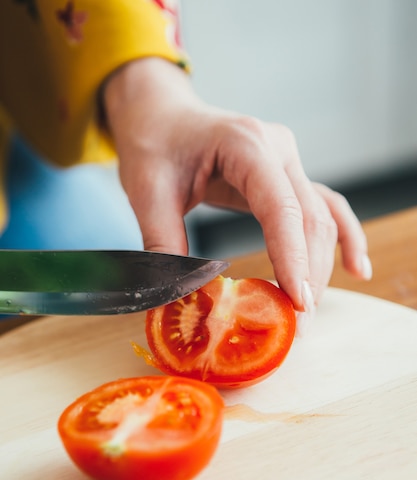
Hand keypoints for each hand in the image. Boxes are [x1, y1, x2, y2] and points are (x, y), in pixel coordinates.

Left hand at [103, 58, 371, 330]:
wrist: (162, 116)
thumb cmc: (154, 144)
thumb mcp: (147, 192)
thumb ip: (163, 242)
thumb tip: (178, 297)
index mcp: (244, 144)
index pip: (280, 207)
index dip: (293, 258)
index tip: (297, 303)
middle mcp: (277, 150)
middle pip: (309, 218)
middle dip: (307, 275)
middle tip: (296, 326)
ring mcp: (288, 162)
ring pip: (322, 218)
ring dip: (320, 267)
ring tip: (309, 313)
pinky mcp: (287, 178)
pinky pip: (325, 208)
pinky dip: (344, 238)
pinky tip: (357, 269)